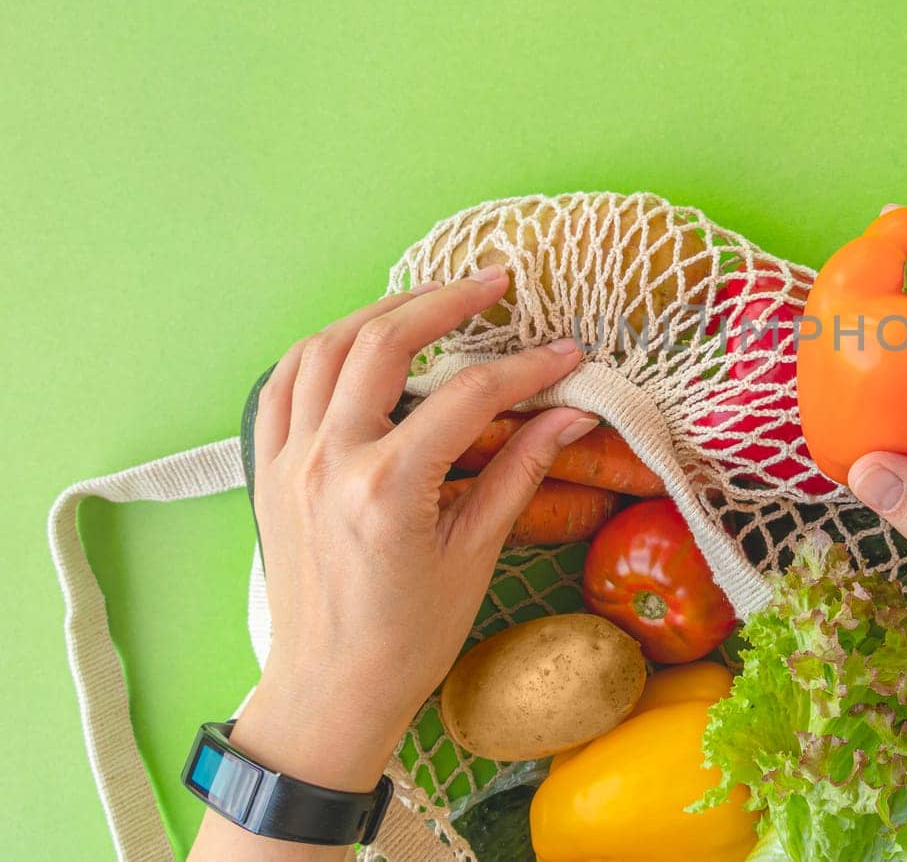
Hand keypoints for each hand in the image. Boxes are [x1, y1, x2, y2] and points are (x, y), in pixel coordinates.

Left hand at [223, 267, 595, 796]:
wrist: (330, 688)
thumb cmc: (408, 636)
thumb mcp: (477, 554)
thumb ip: (521, 470)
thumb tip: (571, 413)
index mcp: (387, 488)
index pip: (468, 396)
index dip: (526, 367)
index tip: (565, 352)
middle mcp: (329, 461)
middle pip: (383, 342)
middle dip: (444, 300)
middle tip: (494, 283)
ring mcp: (290, 461)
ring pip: (324, 348)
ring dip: (379, 312)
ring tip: (429, 299)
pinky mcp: (270, 469)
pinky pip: (284, 384)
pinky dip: (322, 350)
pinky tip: (358, 341)